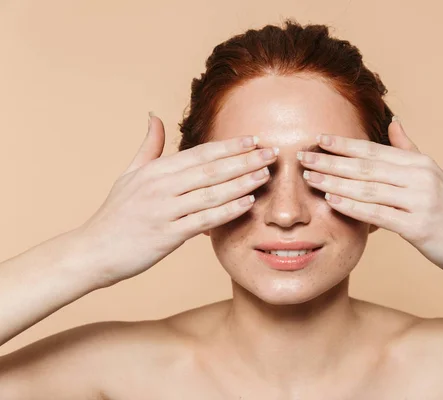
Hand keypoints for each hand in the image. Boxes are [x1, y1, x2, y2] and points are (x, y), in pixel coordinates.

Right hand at [75, 114, 277, 285]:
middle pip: (211, 169)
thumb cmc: (115, 213)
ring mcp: (164, 210)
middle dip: (244, 159)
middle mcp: (161, 186)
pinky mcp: (167, 235)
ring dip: (242, 182)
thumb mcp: (129, 174)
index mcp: (155, 170)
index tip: (254, 139)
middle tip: (272, 152)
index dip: (229, 146)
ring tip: (266, 174)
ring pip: (211, 192)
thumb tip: (154, 116)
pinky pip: (204, 219)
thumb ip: (149, 146)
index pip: (200, 153)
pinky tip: (247, 202)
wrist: (93, 251)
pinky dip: (227, 210)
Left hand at [297, 118, 442, 276]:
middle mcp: (420, 177)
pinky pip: (378, 213)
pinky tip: (331, 200)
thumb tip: (394, 122)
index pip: (374, 150)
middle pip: (366, 166)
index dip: (344, 144)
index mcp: (419, 163)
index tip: (317, 139)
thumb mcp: (433, 175)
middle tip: (301, 157)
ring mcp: (420, 200)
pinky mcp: (419, 226)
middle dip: (331, 161)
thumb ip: (409, 150)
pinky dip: (352, 206)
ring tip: (309, 177)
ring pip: (368, 188)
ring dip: (335, 182)